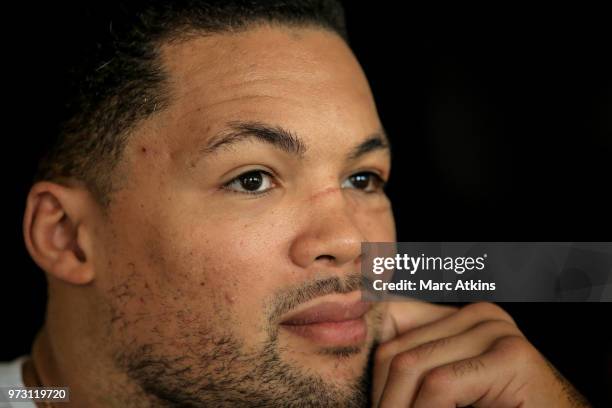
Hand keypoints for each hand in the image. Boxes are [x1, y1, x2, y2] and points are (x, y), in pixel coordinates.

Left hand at [373, 301, 589, 406]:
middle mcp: (479, 315)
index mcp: (461, 317)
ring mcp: (497, 331)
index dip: (373, 366)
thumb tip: (367, 363)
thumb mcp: (452, 388)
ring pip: (411, 366)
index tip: (373, 401)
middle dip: (384, 397)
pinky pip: (441, 385)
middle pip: (396, 349)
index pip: (390, 321)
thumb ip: (420, 367)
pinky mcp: (510, 357)